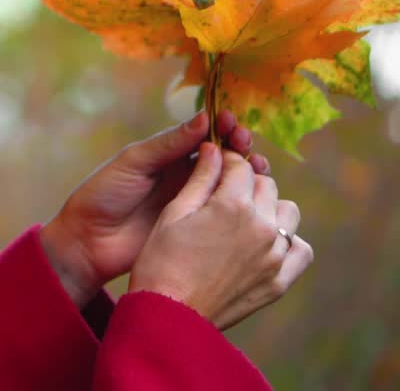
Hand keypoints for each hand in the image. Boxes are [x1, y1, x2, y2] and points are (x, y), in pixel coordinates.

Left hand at [39, 110, 267, 306]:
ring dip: (248, 173)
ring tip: (257, 167)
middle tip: (245, 143)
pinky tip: (254, 198)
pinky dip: (243, 202)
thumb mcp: (133, 163)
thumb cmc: (104, 195)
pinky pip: (226, 212)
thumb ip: (167, 144)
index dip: (221, 127)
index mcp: (168, 154)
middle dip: (240, 146)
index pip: (204, 134)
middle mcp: (185, 175)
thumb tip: (204, 118)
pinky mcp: (197, 226)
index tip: (232, 122)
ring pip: (231, 183)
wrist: (89, 241)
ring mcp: (194, 201)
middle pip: (224, 156)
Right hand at [128, 145, 312, 328]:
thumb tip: (214, 148)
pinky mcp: (278, 281)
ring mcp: (274, 256)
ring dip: (269, 208)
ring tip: (243, 219)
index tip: (215, 164)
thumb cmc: (162, 260)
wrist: (169, 314)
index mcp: (233, 205)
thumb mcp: (174, 213)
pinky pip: (300, 249)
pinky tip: (264, 243)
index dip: (225, 160)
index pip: (241, 166)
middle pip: (266, 185)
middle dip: (245, 182)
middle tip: (223, 192)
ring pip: (287, 213)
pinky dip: (288, 241)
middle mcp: (261, 227)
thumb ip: (200, 178)